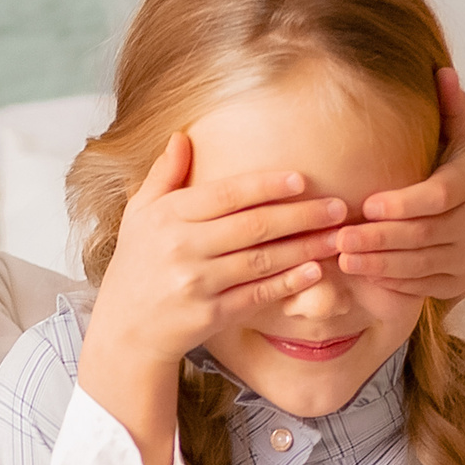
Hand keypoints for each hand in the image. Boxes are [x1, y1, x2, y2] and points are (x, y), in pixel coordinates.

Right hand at [87, 132, 346, 368]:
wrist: (125, 329)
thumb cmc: (137, 265)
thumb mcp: (139, 214)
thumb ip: (163, 174)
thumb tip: (182, 136)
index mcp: (167, 217)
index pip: (225, 194)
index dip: (266, 186)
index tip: (301, 179)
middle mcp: (182, 248)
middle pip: (253, 226)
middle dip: (301, 215)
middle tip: (339, 206)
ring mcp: (197, 284)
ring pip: (262, 261)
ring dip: (305, 248)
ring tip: (337, 237)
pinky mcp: (210, 316)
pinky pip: (258, 295)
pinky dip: (288, 282)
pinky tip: (315, 271)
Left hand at [338, 66, 464, 298]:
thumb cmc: (453, 181)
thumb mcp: (456, 147)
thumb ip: (450, 112)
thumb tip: (444, 72)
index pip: (438, 197)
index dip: (404, 202)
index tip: (368, 204)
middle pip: (421, 234)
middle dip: (379, 238)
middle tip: (340, 237)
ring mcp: (462, 259)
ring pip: (418, 265)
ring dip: (378, 264)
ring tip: (342, 258)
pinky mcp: (453, 284)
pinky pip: (419, 287)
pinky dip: (390, 283)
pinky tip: (362, 276)